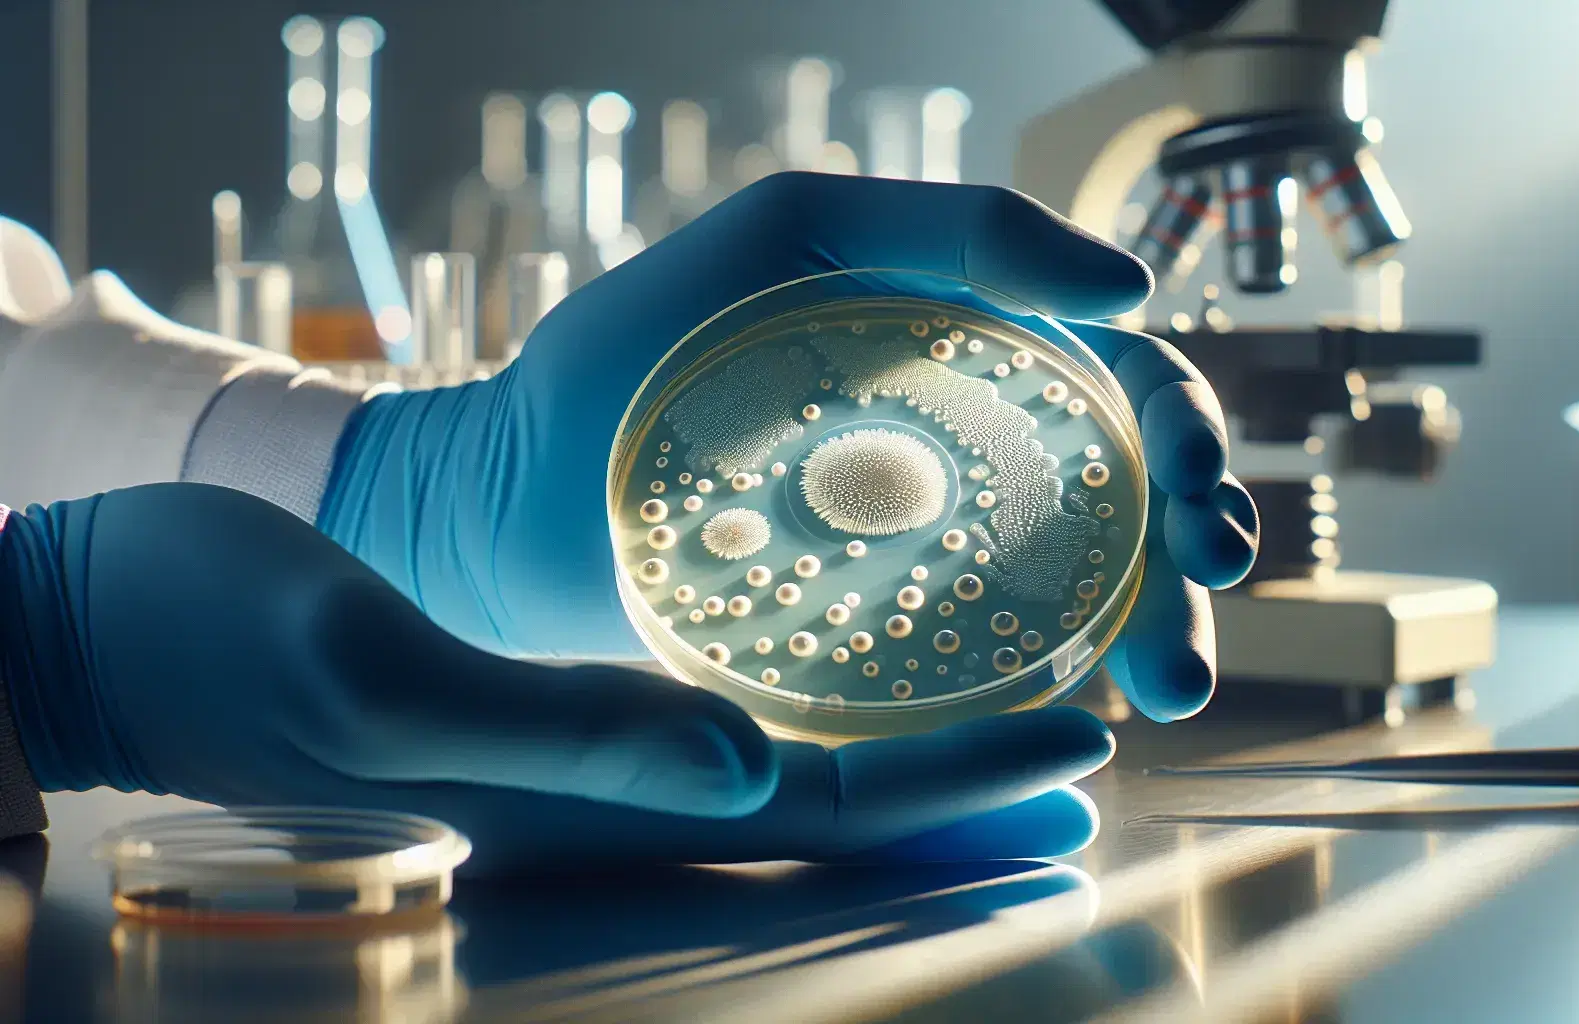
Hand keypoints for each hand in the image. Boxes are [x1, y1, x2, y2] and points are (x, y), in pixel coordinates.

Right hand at [0, 484, 1112, 873]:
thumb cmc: (225, 647)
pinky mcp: (546, 709)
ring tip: (1010, 709)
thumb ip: (573, 728)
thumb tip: (752, 762)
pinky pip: (707, 713)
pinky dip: (808, 697)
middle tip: (1090, 741)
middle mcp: (602, 797)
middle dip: (965, 786)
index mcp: (583, 806)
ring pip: (783, 766)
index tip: (1076, 751)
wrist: (118, 626)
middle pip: (829, 805)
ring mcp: (575, 763)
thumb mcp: (389, 678)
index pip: (817, 813)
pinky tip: (845, 662)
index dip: (954, 793)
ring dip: (906, 750)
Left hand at [319, 171, 1257, 719]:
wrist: (497, 513)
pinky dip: (1062, 680)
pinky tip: (1092, 709)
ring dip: (1151, 632)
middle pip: (1122, 493)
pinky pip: (998, 655)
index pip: (1115, 384)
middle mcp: (959, 446)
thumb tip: (1130, 294)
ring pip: (1081, 583)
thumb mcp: (783, 240)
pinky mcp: (874, 635)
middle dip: (1189, 558)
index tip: (1202, 515)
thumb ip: (949, 227)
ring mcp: (921, 546)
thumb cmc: (623, 362)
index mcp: (959, 347)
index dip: (1185, 442)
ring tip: (1169, 689)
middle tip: (1192, 633)